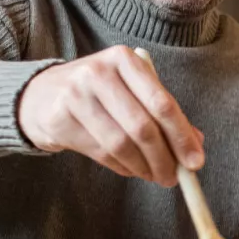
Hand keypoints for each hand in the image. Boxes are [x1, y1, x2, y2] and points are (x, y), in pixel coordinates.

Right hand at [17, 45, 204, 185]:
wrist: (42, 95)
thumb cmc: (99, 93)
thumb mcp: (131, 91)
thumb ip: (163, 114)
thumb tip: (195, 145)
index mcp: (125, 60)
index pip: (162, 103)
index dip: (182, 136)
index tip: (195, 162)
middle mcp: (99, 73)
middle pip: (143, 127)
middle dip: (164, 159)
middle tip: (174, 178)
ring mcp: (76, 95)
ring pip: (122, 144)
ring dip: (143, 167)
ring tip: (154, 175)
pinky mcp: (61, 119)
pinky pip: (102, 153)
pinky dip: (123, 167)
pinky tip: (131, 168)